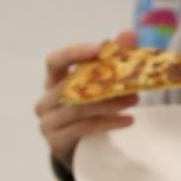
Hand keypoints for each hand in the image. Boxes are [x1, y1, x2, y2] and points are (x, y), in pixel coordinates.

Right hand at [34, 29, 137, 170]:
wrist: (77, 147)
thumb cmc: (87, 109)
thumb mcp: (98, 85)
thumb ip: (112, 58)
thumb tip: (128, 33)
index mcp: (53, 80)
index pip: (54, 61)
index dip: (74, 53)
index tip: (99, 49)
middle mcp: (46, 100)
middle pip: (68, 87)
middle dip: (102, 84)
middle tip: (132, 83)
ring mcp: (48, 122)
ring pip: (77, 109)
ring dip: (109, 105)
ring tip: (133, 101)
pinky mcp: (56, 140)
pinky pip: (82, 128)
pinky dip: (107, 123)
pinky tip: (128, 120)